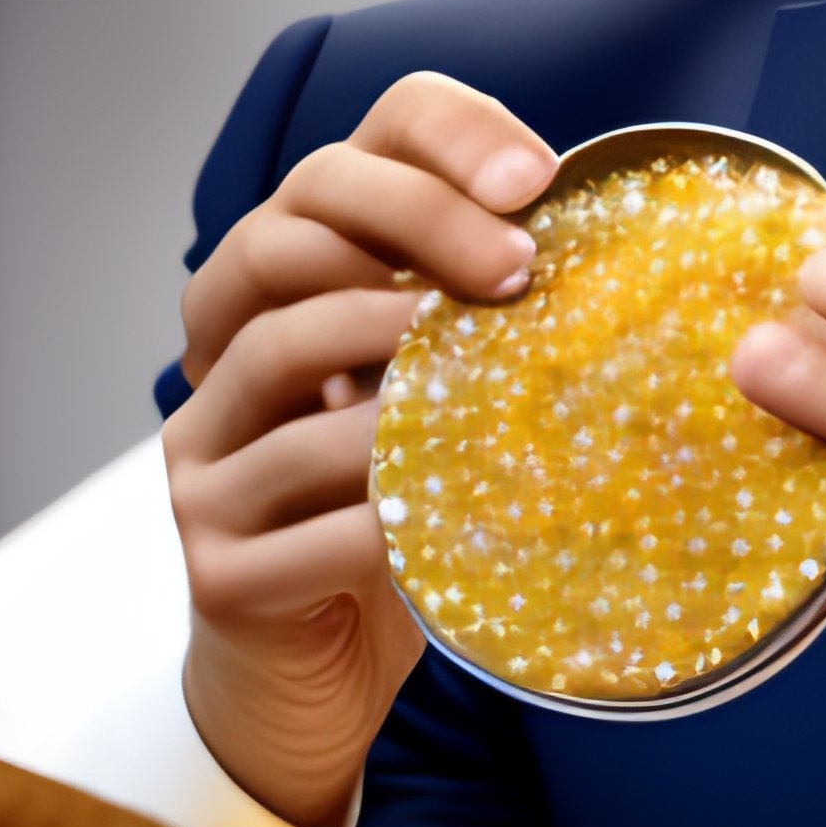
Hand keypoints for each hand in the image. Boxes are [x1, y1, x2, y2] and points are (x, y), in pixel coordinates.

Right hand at [164, 72, 555, 826]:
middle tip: (518, 270)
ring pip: (279, 355)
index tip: (537, 178)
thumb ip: (485, 325)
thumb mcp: (444, 403)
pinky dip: (390, 511)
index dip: (434, 144)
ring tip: (482, 374)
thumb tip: (625, 253)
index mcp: (277, 296)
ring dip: (393, 357)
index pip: (343, 159)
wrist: (313, 682)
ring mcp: (200, 460)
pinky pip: (304, 517)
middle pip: (284, 234)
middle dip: (413, 228)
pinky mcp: (215, 563)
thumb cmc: (400, 518)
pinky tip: (458, 515)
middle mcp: (218, 356)